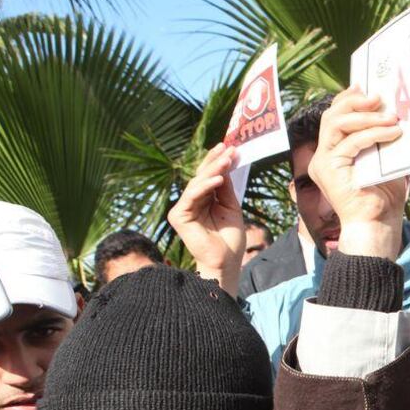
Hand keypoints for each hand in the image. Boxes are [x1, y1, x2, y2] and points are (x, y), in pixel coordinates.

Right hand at [168, 143, 244, 294]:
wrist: (226, 261)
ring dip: (213, 170)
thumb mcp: (231, 207)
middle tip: (228, 147)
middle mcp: (191, 202)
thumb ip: (225, 188)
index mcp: (203, 200)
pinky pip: (191, 197)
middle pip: (201, 176)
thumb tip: (225, 165)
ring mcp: (183, 209)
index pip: (208, 176)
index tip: (230, 147)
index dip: (217, 161)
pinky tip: (219, 179)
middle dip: (215, 161)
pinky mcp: (178, 216)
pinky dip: (205, 187)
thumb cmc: (230, 239)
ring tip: (227, 160)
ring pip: (197, 183)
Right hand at [308, 86, 408, 258]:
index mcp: (333, 153)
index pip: (334, 117)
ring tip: (391, 117)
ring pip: (337, 124)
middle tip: (380, 98)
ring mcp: (323, 162)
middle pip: (331, 116)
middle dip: (356, 102)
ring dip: (367, 116)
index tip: (368, 89)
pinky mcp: (329, 169)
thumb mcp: (384, 162)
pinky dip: (373, 134)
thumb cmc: (383, 199)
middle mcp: (323, 156)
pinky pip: (351, 142)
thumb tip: (395, 115)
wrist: (378, 226)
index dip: (348, 99)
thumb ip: (381, 141)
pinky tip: (392, 133)